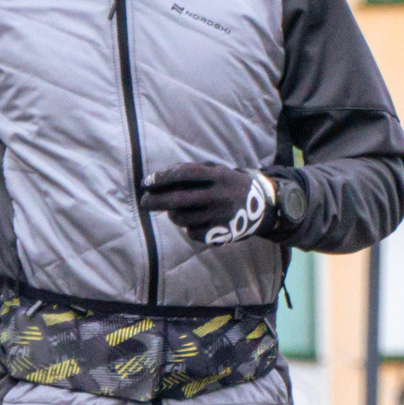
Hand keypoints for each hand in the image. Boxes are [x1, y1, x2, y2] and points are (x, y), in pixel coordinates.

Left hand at [141, 163, 280, 246]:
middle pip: (179, 200)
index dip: (163, 178)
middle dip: (156, 201)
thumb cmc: (227, 185)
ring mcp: (221, 216)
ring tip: (172, 211)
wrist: (260, 206)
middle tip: (143, 202)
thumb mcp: (216, 170)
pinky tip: (192, 221)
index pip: (185, 174)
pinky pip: (192, 232)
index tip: (146, 182)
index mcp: (219, 175)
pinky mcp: (222, 233)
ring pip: (182, 218)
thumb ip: (190, 171)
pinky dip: (187, 226)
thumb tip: (157, 179)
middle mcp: (220, 195)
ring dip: (172, 214)